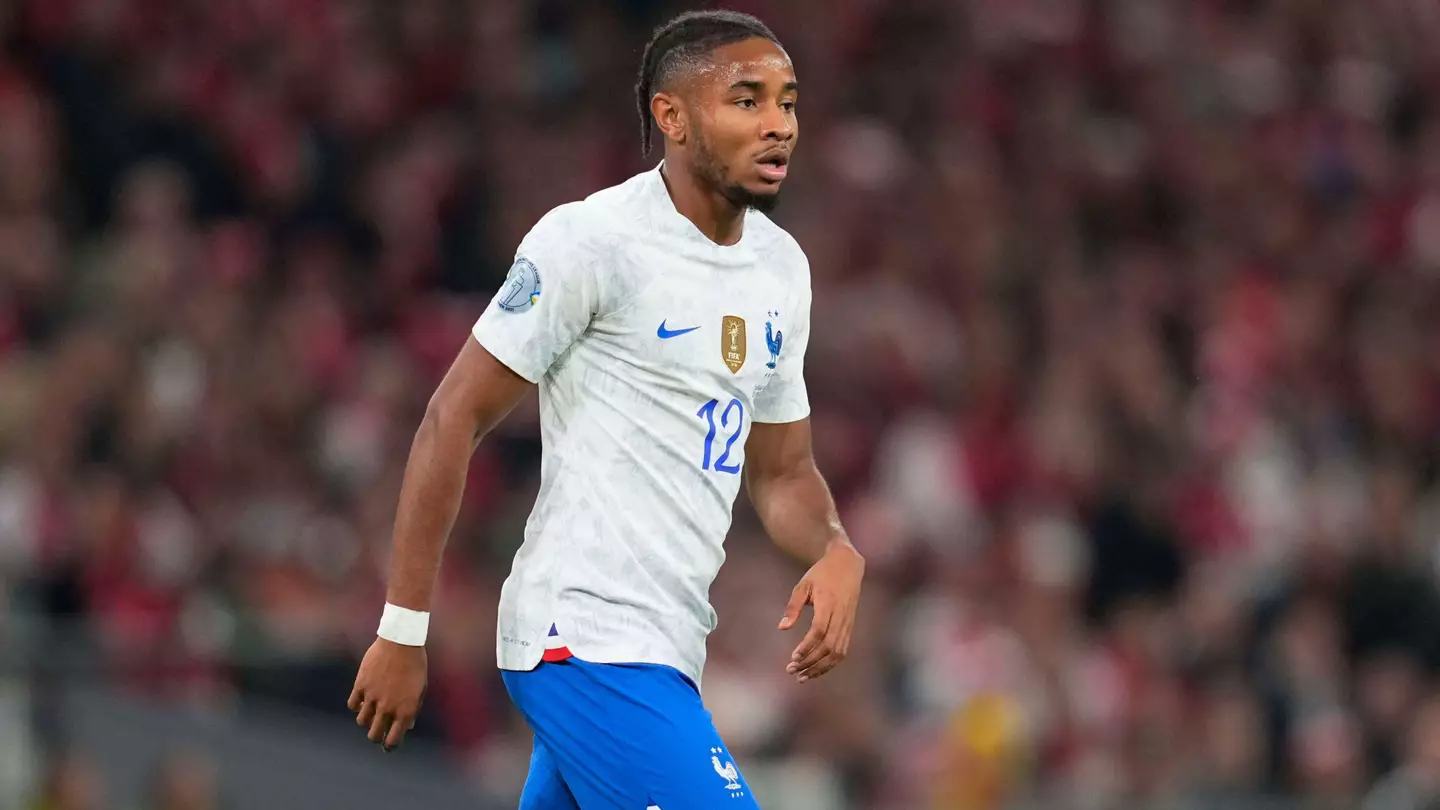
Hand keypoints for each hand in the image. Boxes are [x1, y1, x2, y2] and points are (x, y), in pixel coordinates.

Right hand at [348, 638, 427, 751]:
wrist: (401, 642)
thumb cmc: (415, 665)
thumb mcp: (420, 688)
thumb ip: (413, 709)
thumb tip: (407, 726)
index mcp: (405, 710)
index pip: (393, 740)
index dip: (390, 745)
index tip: (388, 745)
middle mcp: (388, 707)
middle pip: (374, 735)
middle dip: (376, 736)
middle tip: (377, 732)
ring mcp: (372, 697)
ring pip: (362, 721)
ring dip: (366, 720)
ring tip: (371, 712)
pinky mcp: (360, 685)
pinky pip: (352, 705)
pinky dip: (356, 705)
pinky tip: (362, 700)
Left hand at [778, 541, 863, 682]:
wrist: (848, 565)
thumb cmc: (821, 574)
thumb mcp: (803, 585)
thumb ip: (793, 607)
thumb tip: (782, 627)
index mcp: (828, 603)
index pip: (819, 631)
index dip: (807, 646)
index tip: (793, 657)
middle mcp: (840, 615)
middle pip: (828, 646)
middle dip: (810, 662)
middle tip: (792, 670)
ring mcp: (847, 622)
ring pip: (837, 652)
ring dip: (820, 667)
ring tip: (803, 676)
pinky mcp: (850, 627)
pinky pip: (843, 650)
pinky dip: (830, 663)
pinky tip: (816, 669)